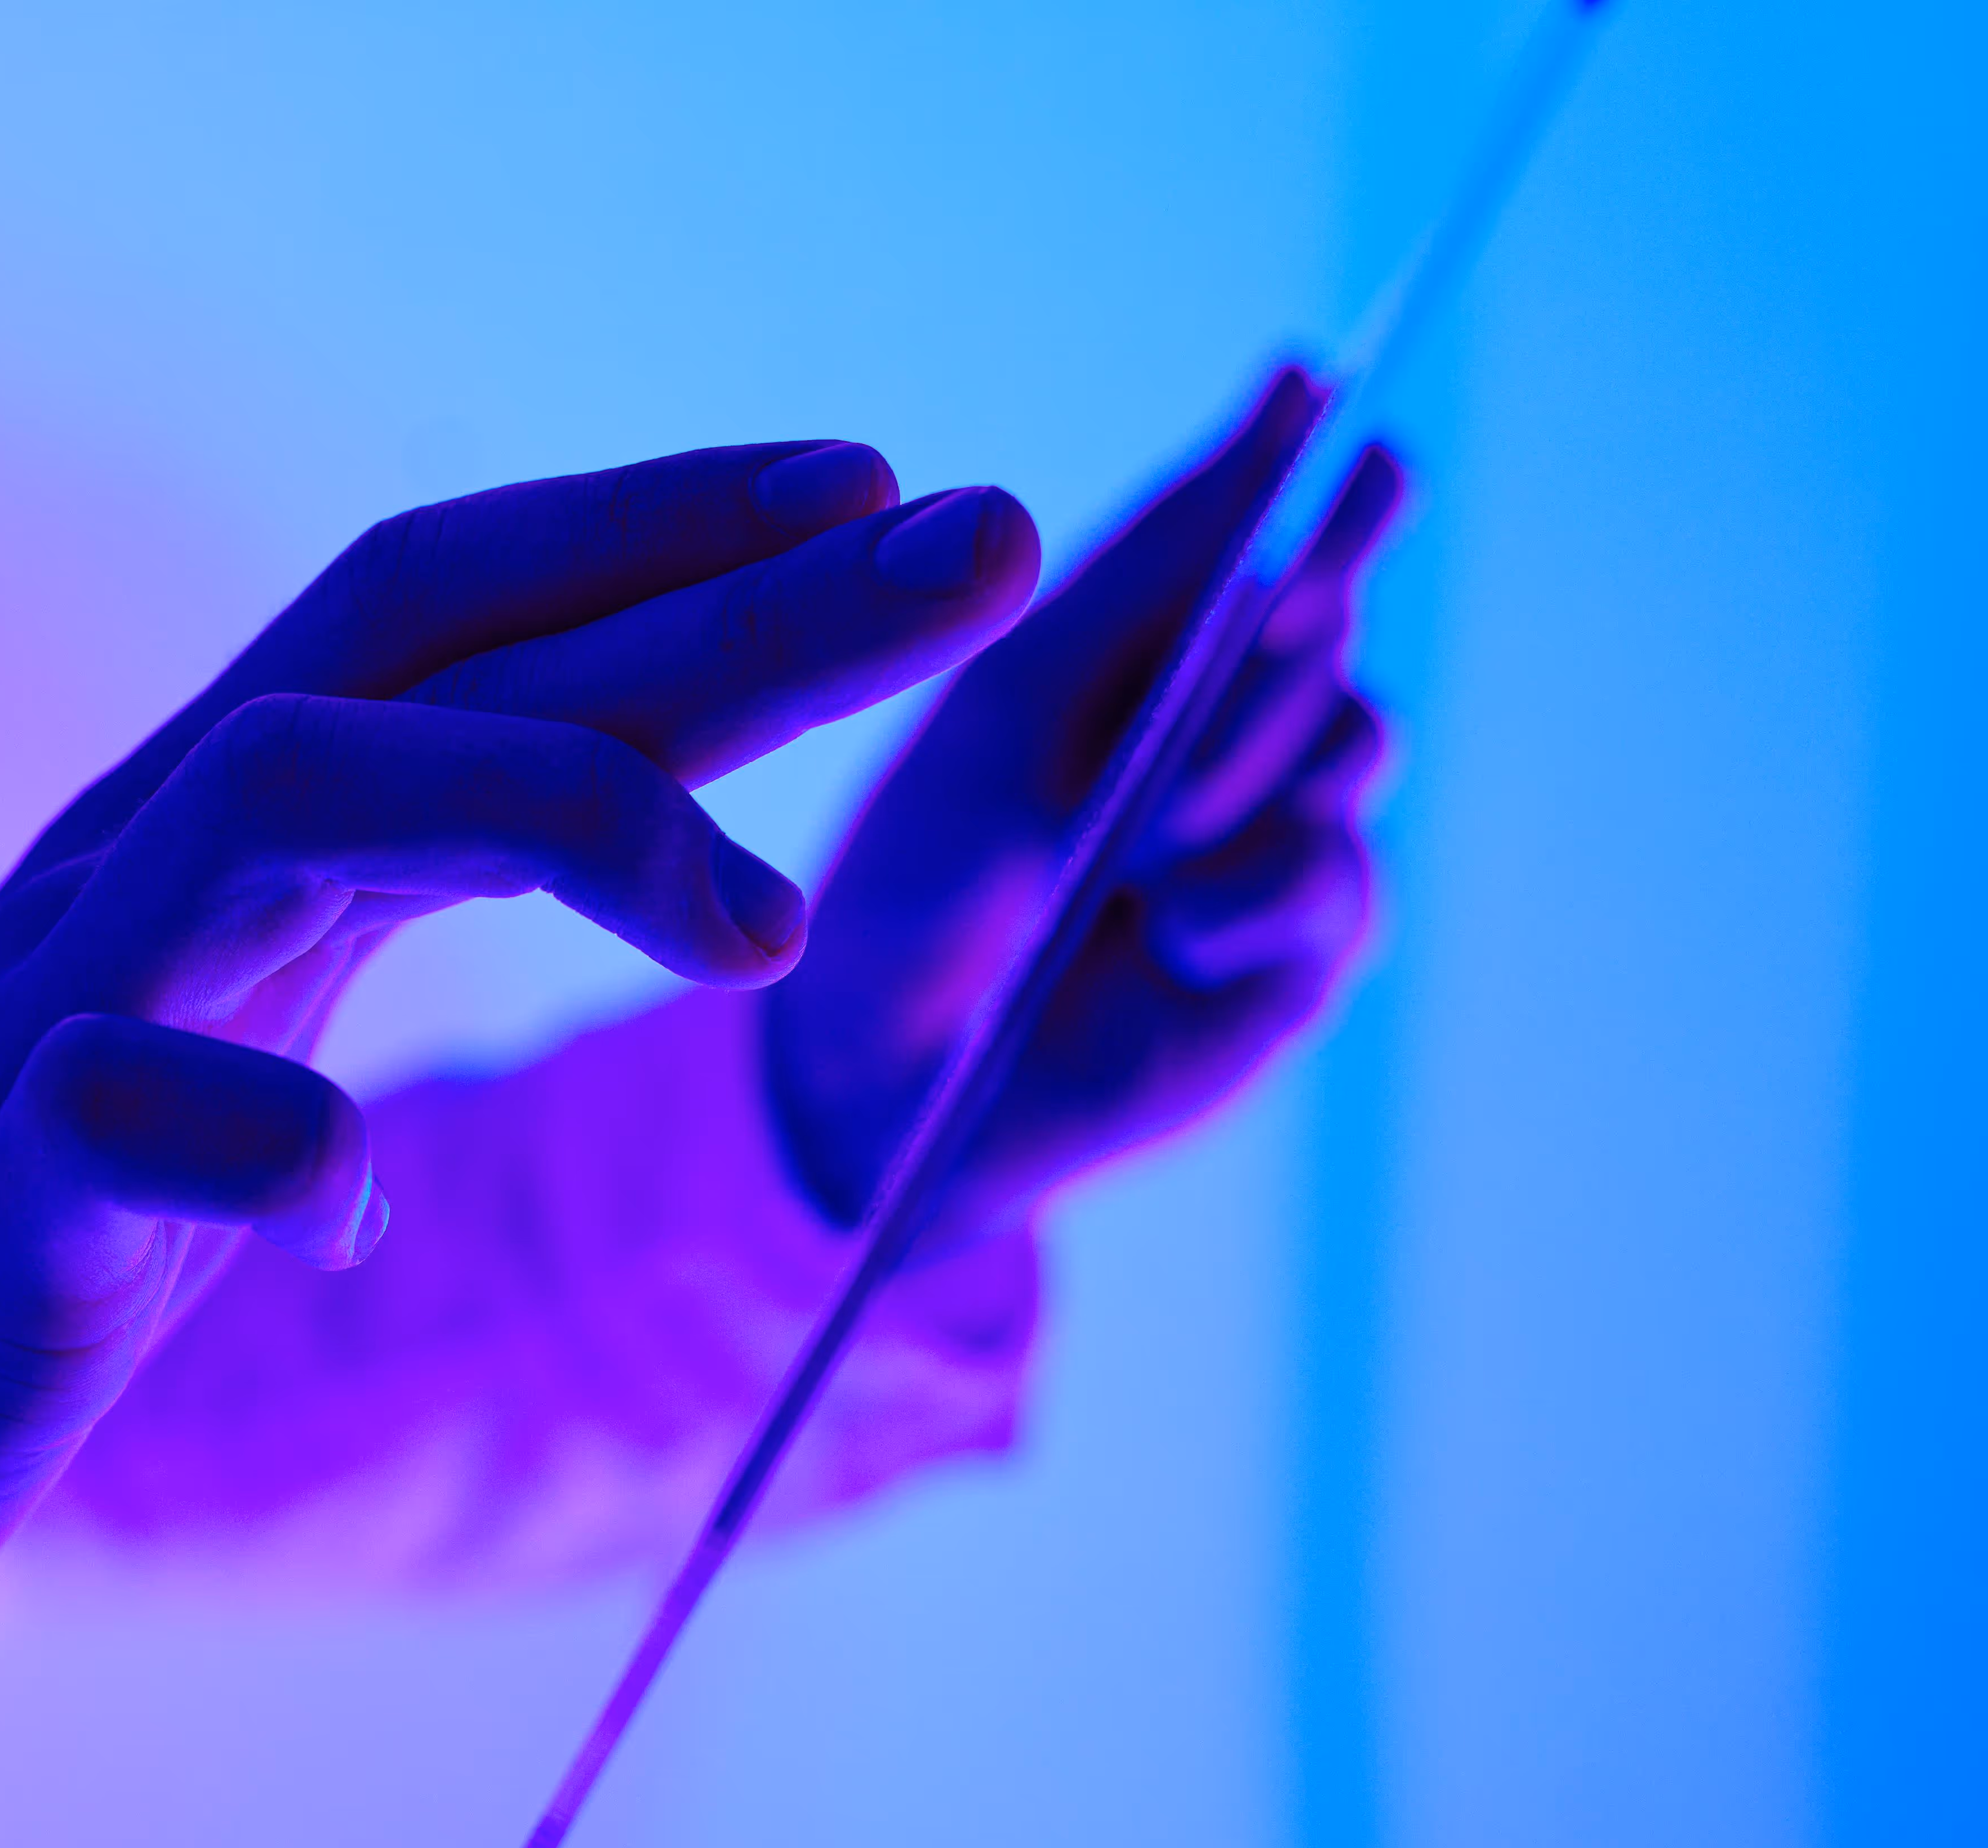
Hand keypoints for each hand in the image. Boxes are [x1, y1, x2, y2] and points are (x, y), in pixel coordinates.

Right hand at [0, 445, 1039, 1767]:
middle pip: (433, 663)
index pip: (438, 613)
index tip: (883, 487)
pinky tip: (357, 1211)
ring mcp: (42, 1030)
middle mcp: (131, 882)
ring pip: (286, 797)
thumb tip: (624, 831)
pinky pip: (114, 1115)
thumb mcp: (223, 1044)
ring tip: (761, 929)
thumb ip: (364, 913)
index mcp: (202, 850)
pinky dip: (264, 1141)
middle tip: (979, 544)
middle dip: (725, 601)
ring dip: (552, 816)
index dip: (663, 531)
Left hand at [763, 368, 1405, 1246]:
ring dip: (1250, 756)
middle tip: (1275, 593)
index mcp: (1146, 653)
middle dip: (1296, 597)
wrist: (882, 1075)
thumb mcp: (1018, 706)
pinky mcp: (1296, 953)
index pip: (1257, 531)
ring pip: (1352, 737)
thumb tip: (1293, 386)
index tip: (1327, 421)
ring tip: (1150, 821)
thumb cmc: (925, 878)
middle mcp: (1229, 728)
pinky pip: (1330, 876)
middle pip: (1324, 617)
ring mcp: (1273, 837)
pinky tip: (1169, 928)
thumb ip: (1153, 570)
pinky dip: (1247, 890)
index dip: (1308, 474)